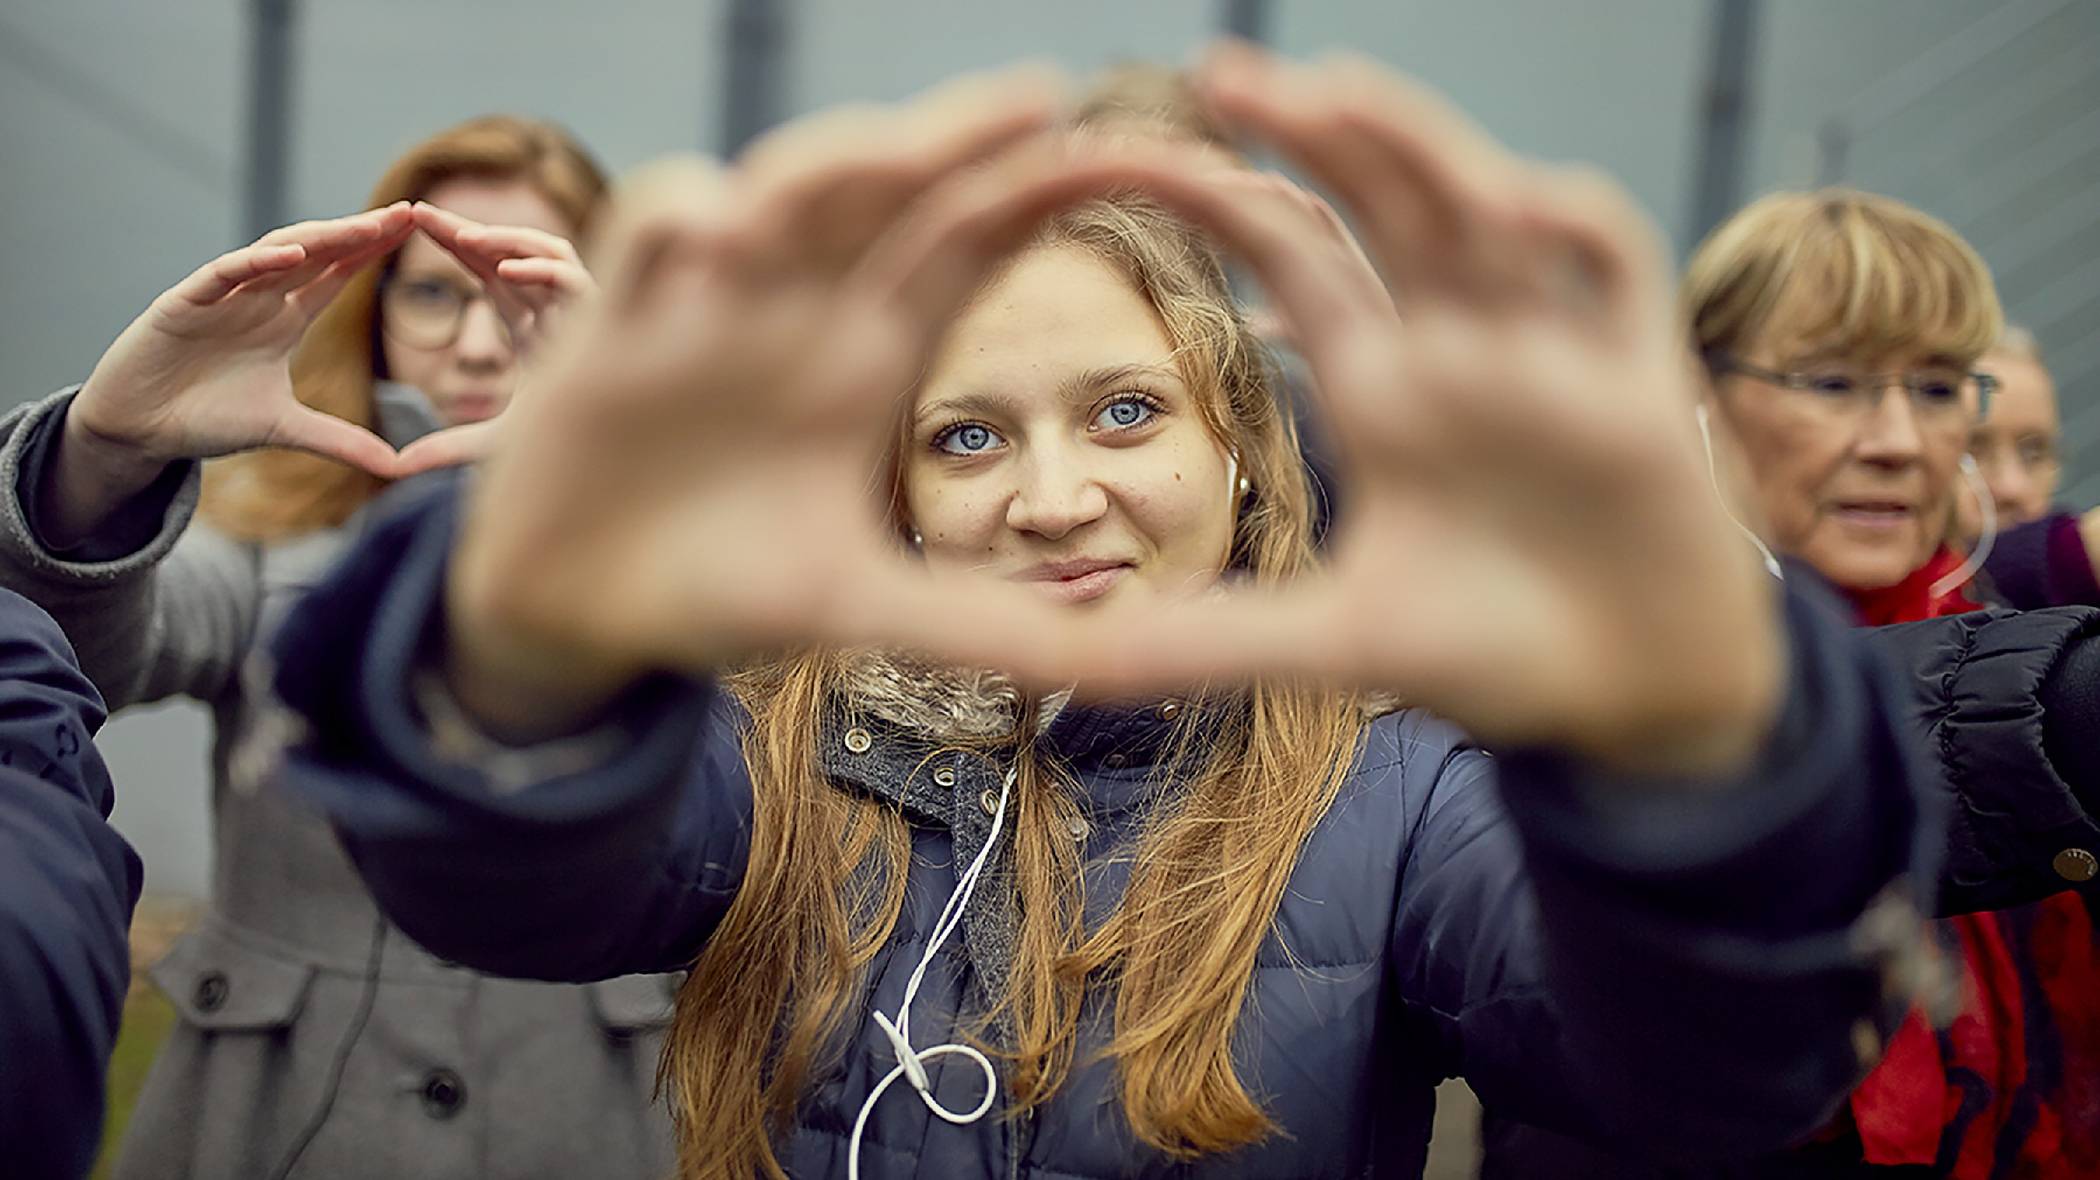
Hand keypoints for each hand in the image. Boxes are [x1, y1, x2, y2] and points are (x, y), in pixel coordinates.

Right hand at [47, 207, 416, 543]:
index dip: (372, 252)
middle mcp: (258, 299)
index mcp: (284, 320)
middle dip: (360, 233)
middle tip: (408, 212)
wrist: (139, 429)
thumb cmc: (207, 418)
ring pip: (275, 253)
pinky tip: (290, 254)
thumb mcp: (286, 430)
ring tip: (363, 226)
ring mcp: (221, 296)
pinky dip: (253, 264)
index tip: (415, 228)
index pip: (337, 275)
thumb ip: (341, 442)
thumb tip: (399, 467)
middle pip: (317, 254)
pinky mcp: (182, 304)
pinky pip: (221, 274)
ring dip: (319, 238)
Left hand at [390, 204, 598, 476]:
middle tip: (419, 211)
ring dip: (509, 239)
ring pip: (552, 251)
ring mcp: (586, 314)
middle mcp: (561, 313)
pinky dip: (543, 270)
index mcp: (536, 328)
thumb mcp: (496, 445)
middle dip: (467, 230)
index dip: (455, 244)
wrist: (622, 466)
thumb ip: (446, 447)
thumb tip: (394, 467)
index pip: (490, 272)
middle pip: (512, 253)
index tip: (413, 221)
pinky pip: (575, 280)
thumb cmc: (572, 451)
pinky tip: (504, 273)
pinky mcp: (606, 321)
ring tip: (463, 239)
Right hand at [441, 69, 1184, 735]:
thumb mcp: (876, 609)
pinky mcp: (616, 322)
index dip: (1042, 191)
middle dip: (959, 138)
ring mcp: (713, 302)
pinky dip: (683, 216)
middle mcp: (804, 307)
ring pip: (784, 188)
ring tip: (908, 151)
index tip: (1133, 159)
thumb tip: (1165, 668)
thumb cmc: (729, 589)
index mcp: (875, 354)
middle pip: (894, 190)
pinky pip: (649, 229)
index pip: (973, 240)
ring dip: (840, 160)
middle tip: (1041, 99)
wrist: (578, 610)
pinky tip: (720, 238)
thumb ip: (1009, 631)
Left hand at [1060, 47, 1781, 773]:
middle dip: (1311, 132)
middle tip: (1222, 73)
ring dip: (1418, 150)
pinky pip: (1616, 268)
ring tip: (1336, 96)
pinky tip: (1510, 212)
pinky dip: (1572, 228)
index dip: (1220, 197)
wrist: (1625, 700)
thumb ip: (1210, 644)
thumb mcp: (1334, 643)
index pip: (1291, 254)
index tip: (1128, 157)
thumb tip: (1073, 666)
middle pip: (1381, 202)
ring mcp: (1547, 355)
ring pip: (1483, 210)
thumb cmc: (1489, 653)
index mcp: (1379, 386)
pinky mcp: (1639, 386)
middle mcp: (1457, 348)